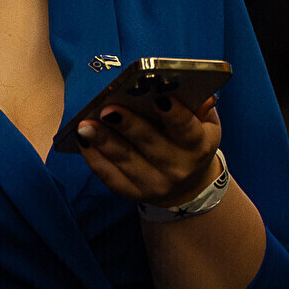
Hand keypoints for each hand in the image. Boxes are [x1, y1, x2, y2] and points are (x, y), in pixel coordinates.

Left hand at [74, 92, 222, 208]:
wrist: (187, 185)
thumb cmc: (192, 141)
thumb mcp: (206, 124)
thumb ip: (201, 107)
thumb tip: (202, 95)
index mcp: (198, 146)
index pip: (187, 129)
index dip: (174, 114)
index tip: (158, 97)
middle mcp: (178, 169)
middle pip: (151, 144)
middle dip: (128, 125)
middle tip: (108, 109)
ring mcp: (154, 184)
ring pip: (125, 161)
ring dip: (104, 141)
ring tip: (86, 124)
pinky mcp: (132, 193)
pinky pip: (110, 176)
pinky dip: (94, 158)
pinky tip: (83, 139)